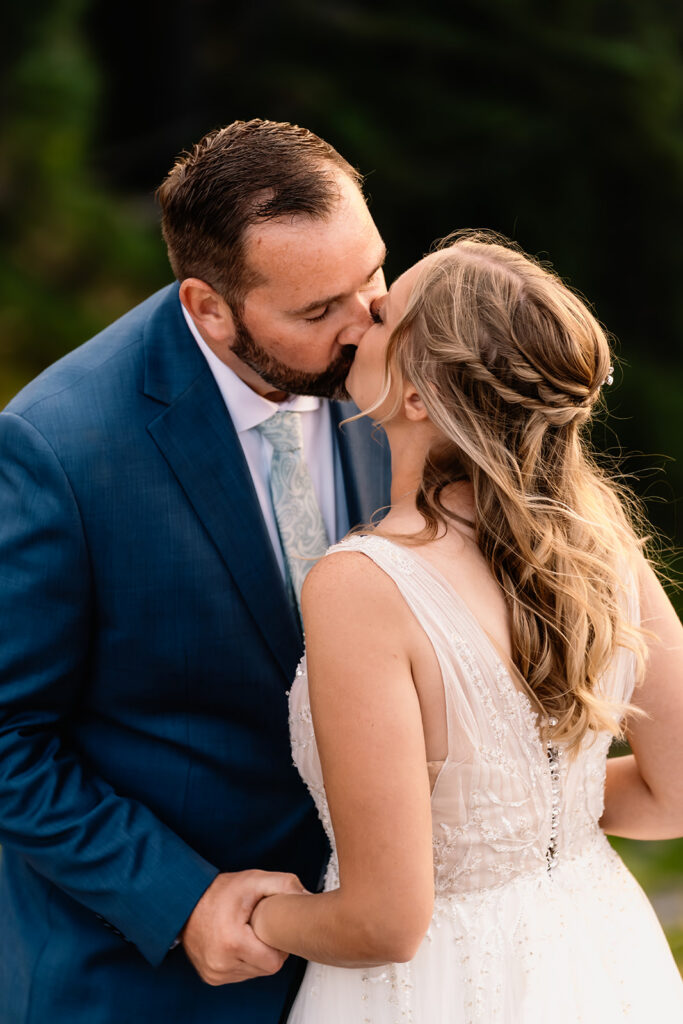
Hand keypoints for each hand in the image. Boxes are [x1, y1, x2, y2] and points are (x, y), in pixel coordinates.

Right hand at [181, 870, 304, 985]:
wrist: (186, 901)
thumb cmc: (219, 891)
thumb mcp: (254, 880)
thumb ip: (284, 885)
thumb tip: (308, 897)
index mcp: (233, 942)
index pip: (275, 961)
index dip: (279, 944)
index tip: (273, 928)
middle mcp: (221, 963)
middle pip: (265, 968)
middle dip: (268, 949)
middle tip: (260, 927)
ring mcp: (214, 972)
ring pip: (254, 973)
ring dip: (256, 956)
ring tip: (247, 933)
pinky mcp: (211, 976)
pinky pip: (240, 974)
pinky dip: (243, 960)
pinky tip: (239, 942)